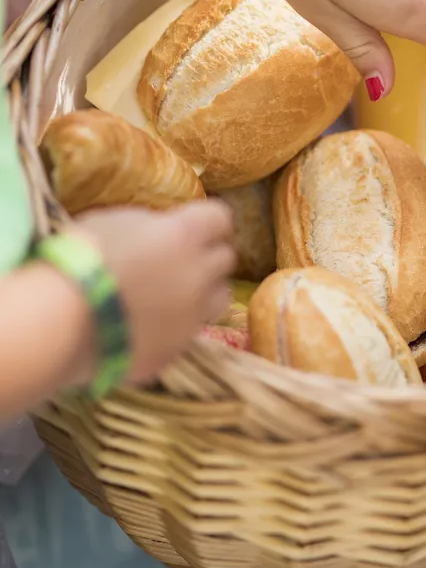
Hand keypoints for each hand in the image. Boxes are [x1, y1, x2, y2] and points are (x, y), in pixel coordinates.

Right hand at [73, 201, 235, 384]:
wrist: (59, 320)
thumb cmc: (78, 258)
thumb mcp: (115, 221)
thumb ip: (152, 224)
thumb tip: (167, 230)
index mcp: (186, 235)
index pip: (221, 218)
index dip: (209, 222)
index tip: (197, 225)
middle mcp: (200, 274)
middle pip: (225, 258)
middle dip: (207, 255)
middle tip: (182, 260)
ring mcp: (193, 316)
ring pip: (220, 298)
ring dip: (205, 292)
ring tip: (176, 295)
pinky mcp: (177, 349)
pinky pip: (190, 333)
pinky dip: (177, 326)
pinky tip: (151, 325)